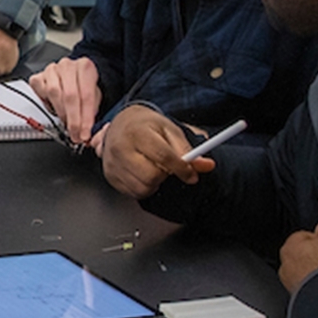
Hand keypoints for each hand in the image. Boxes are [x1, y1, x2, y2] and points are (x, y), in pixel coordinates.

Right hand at [27, 57, 101, 143]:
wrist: (74, 78)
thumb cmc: (83, 88)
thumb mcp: (94, 98)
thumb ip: (91, 112)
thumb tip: (85, 131)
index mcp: (85, 67)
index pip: (86, 95)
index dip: (85, 118)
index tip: (84, 133)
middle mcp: (67, 65)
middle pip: (70, 95)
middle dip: (73, 120)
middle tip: (75, 134)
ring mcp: (51, 70)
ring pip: (54, 94)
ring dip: (61, 113)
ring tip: (67, 124)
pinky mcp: (38, 77)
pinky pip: (41, 93)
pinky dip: (48, 105)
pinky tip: (55, 110)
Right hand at [98, 104, 213, 198]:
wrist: (120, 124)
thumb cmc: (146, 127)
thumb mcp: (170, 130)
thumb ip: (188, 149)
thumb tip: (206, 166)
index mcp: (137, 132)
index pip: (163, 156)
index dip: (181, 168)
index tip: (191, 175)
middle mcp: (120, 148)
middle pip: (152, 176)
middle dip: (165, 175)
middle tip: (166, 167)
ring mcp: (113, 164)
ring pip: (144, 187)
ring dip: (155, 183)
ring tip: (154, 169)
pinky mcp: (110, 176)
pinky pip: (134, 193)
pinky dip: (144, 187)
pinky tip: (143, 174)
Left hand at [280, 221, 317, 291]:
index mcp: (290, 244)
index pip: (304, 236)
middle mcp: (285, 263)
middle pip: (302, 256)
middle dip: (314, 258)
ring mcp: (289, 282)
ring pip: (303, 273)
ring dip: (314, 274)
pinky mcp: (297, 298)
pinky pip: (307, 288)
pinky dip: (315, 288)